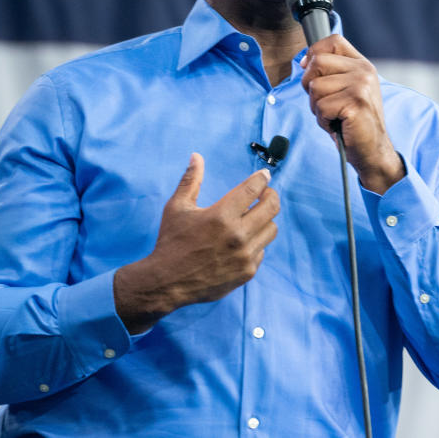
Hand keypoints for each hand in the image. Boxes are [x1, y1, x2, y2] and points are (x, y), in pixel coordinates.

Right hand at [114, 154, 279, 333]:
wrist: (166, 283)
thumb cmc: (171, 242)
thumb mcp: (177, 208)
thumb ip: (191, 180)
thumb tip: (197, 156)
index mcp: (221, 215)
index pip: (253, 188)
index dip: (261, 178)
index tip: (264, 176)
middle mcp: (238, 235)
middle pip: (272, 207)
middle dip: (270, 196)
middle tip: (264, 194)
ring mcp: (245, 255)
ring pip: (271, 229)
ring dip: (264, 220)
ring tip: (251, 219)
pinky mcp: (247, 272)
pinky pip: (262, 250)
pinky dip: (256, 243)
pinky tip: (242, 242)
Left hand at [301, 35, 404, 193]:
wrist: (373, 150)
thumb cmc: (353, 122)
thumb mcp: (346, 90)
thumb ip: (330, 72)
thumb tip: (303, 61)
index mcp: (362, 65)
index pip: (332, 41)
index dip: (314, 54)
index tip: (313, 73)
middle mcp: (364, 71)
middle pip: (317, 62)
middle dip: (311, 86)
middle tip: (326, 103)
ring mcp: (361, 86)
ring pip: (315, 87)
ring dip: (317, 108)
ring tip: (335, 116)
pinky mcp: (355, 103)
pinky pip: (321, 107)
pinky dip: (323, 121)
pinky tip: (338, 125)